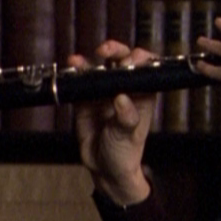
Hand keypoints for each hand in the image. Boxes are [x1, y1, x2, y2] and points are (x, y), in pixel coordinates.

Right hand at [72, 39, 155, 205]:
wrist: (103, 169)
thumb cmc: (125, 152)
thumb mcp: (129, 136)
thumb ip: (127, 119)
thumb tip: (122, 99)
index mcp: (143, 95)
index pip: (146, 69)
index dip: (140, 60)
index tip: (132, 61)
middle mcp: (125, 88)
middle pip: (123, 60)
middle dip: (117, 51)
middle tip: (107, 52)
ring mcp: (104, 91)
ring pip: (100, 66)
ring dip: (94, 58)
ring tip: (86, 58)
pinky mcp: (86, 98)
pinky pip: (81, 80)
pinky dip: (77, 71)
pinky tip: (73, 64)